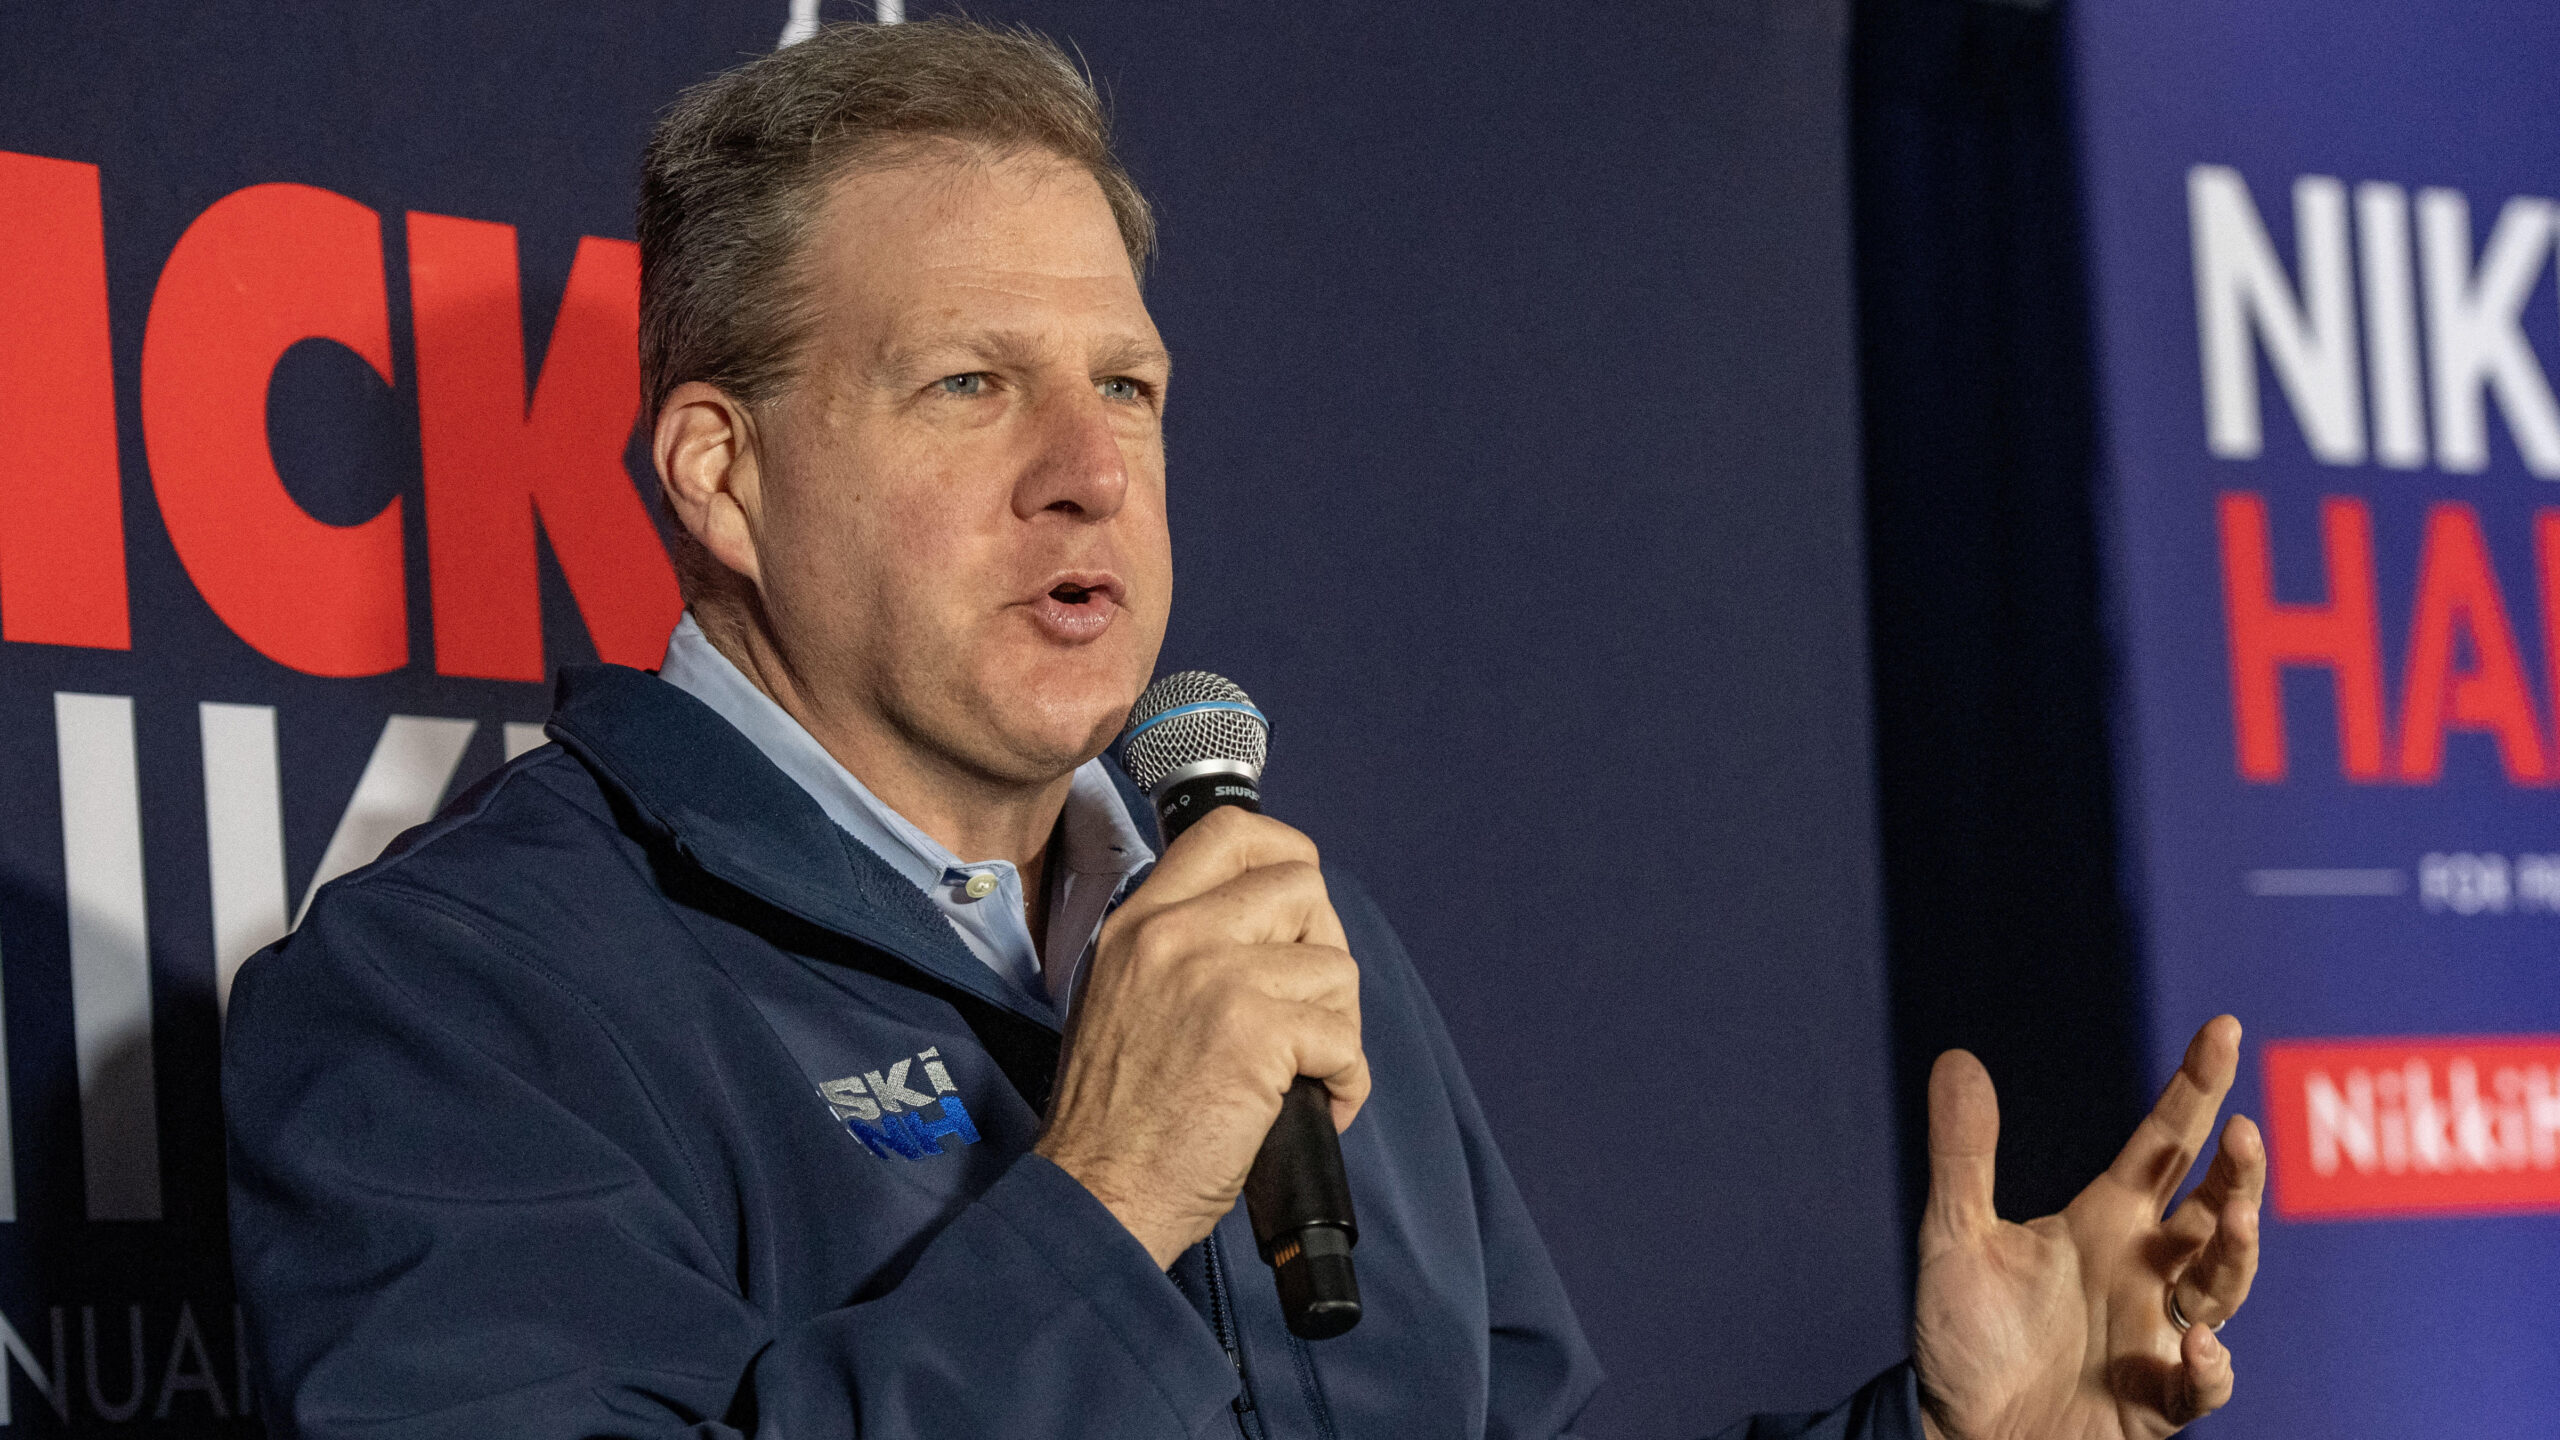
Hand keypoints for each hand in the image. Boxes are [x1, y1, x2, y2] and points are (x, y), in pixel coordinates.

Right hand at [1035, 806, 1367, 1267]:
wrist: (1097, 1193)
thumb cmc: (1118, 1118)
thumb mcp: (1124, 996)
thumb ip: (1181, 948)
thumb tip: (1270, 927)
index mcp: (1141, 920)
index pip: (1231, 833)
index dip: (1286, 856)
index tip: (1299, 909)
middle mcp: (1174, 934)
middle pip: (1303, 887)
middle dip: (1325, 950)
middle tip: (1307, 1012)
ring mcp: (1215, 978)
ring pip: (1335, 966)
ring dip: (1338, 1026)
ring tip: (1304, 1071)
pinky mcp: (1253, 1033)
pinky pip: (1344, 1037)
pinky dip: (1347, 1081)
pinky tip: (1317, 1105)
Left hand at [1913, 1015, 2264, 1439]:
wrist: (1959, 1433)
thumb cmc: (1965, 1336)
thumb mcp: (1954, 1237)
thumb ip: (1962, 1153)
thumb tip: (1956, 1056)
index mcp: (2106, 1223)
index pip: (2165, 1143)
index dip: (2196, 1087)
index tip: (2224, 1027)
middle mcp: (2145, 1271)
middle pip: (2213, 1209)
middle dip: (2237, 1171)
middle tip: (2242, 1131)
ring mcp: (2159, 1335)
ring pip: (2224, 1285)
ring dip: (2237, 1251)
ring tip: (2234, 1214)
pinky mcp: (2157, 1401)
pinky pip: (2200, 1385)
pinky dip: (2208, 1367)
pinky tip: (2197, 1344)